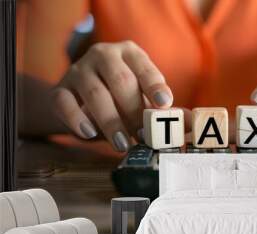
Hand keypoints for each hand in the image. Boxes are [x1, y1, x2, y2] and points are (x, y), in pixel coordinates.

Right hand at [50, 41, 172, 151]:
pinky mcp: (59, 88)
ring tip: (122, 144)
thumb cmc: (120, 97)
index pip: (144, 67)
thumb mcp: (141, 97)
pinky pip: (64, 102)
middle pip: (120, 80)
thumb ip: (158, 108)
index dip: (155, 86)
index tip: (164, 105)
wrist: (80, 97)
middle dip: (133, 111)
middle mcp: (103, 55)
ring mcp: (79, 69)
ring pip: (95, 93)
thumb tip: (182, 122)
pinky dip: (77, 119)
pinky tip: (89, 133)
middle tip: (143, 135)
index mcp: (129, 53)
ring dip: (111, 122)